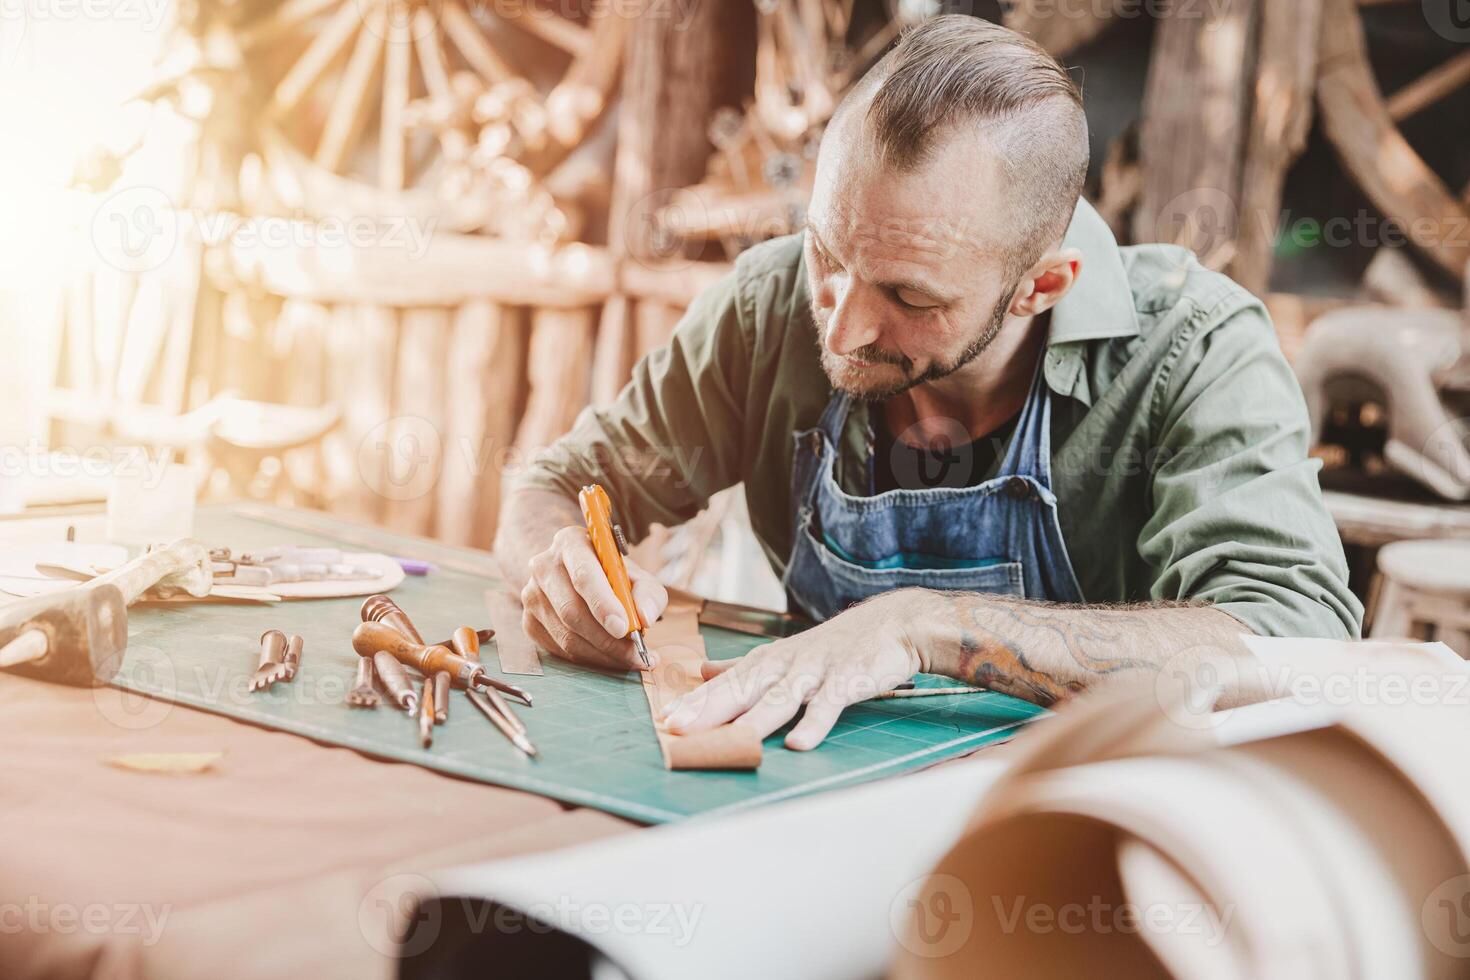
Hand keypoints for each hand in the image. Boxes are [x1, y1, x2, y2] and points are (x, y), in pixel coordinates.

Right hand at [520, 525, 668, 670]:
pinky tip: (609, 657)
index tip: (623, 628)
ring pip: (566, 636)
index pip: (584, 576)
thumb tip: (644, 618)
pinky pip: (559, 650)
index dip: (603, 604)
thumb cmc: (612, 576)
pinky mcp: (529, 622)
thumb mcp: (637, 575)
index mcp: (571, 543)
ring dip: (602, 654)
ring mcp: (531, 595)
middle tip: (635, 654)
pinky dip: (589, 659)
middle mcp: (544, 566)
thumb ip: (648, 593)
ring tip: (630, 658)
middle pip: (572, 611)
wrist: (578, 577)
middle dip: (607, 639)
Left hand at [658, 592, 923, 749]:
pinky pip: (829, 704)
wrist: (894, 624)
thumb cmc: (836, 646)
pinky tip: (798, 743)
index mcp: (771, 660)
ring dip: (754, 718)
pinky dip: (814, 722)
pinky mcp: (849, 680)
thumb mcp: (785, 652)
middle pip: (745, 687)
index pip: (728, 681)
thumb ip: (744, 665)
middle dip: (710, 708)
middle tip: (678, 726)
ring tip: (728, 739)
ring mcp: (818, 670)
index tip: (665, 718)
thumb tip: (702, 671)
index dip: (697, 701)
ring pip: (782, 696)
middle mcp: (788, 663)